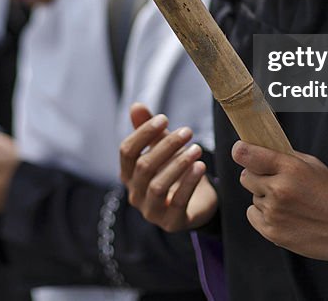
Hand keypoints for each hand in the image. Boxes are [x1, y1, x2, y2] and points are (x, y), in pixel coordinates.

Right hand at [119, 103, 216, 232]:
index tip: (164, 118)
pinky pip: (178, 203)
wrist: (197, 201)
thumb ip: (148, 129)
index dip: (143, 133)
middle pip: (143, 167)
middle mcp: (135, 194)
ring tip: (197, 149)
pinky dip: (189, 183)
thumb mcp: (162, 147)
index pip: (127, 152)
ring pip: (158, 186)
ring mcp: (151, 211)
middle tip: (188, 131)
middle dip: (166, 146)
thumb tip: (135, 106)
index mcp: (128, 175)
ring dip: (178, 164)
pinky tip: (201, 167)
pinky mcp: (171, 223)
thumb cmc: (174, 171)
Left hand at [232, 140, 327, 262]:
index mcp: (290, 168)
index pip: (247, 155)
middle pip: (246, 177)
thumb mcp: (314, 165)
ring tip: (288, 203)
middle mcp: (278, 189)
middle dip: (256, 176)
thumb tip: (260, 149)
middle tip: (274, 181)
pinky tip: (282, 215)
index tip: (240, 151)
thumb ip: (285, 157)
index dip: (241, 151)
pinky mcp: (271, 232)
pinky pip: (252, 214)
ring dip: (264, 197)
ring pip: (253, 197)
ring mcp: (274, 212)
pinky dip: (262, 214)